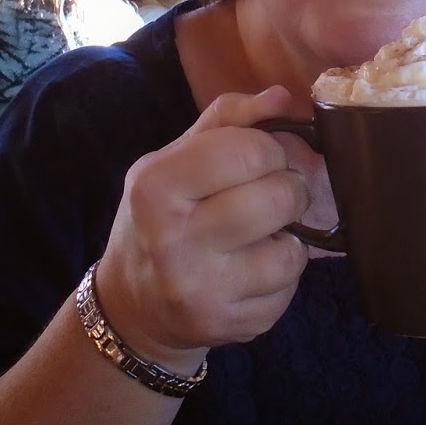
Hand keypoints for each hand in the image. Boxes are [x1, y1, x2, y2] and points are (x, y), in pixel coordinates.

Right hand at [95, 86, 310, 366]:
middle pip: (278, 196)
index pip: (250, 149)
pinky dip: (282, 278)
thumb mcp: (174, 161)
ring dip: (288, 239)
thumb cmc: (161, 218)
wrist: (133, 307)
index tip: (262, 159)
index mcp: (155, 186)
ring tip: (260, 237)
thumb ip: (228, 121)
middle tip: (272, 195)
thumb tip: (283, 98)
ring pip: (292, 250)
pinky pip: (289, 290)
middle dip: (289, 190)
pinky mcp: (228, 326)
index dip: (271, 149)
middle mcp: (173, 240)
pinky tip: (252, 272)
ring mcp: (201, 290)